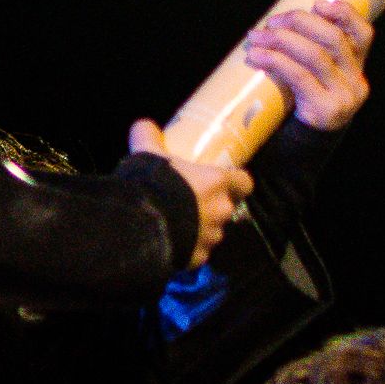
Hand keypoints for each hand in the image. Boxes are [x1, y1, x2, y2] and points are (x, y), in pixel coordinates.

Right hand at [127, 120, 250, 267]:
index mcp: (218, 183)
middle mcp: (221, 210)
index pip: (244, 182)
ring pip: (213, 232)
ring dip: (200, 228)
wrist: (140, 225)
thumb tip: (144, 125)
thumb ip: (148, 137)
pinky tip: (170, 243)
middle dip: (212, 206)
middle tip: (190, 202)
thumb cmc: (153, 184)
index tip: (224, 181)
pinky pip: (198, 252)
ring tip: (177, 225)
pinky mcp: (198, 258)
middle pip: (226, 208)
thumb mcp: (147, 154)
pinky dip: (188, 249)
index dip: (236, 182)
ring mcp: (212, 237)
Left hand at [243, 0, 373, 131]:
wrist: (303, 148)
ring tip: (255, 38)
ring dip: (281, 40)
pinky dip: (275, 61)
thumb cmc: (302, 104)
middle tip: (271, 23)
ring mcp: (344, 96)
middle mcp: (356, 81)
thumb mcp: (314, 77)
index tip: (318, 4)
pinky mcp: (326, 110)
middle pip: (333, 39)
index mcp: (357, 67)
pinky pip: (299, 76)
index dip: (344, 14)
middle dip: (299, 23)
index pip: (363, 33)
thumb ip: (310, 52)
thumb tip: (280, 23)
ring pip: (315, 55)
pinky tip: (256, 56)